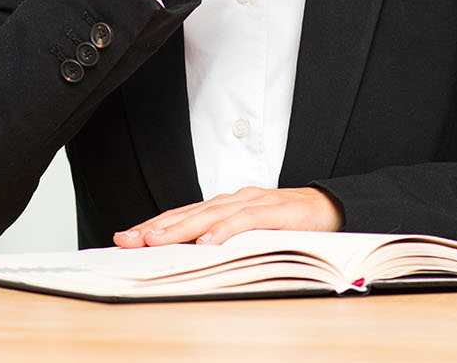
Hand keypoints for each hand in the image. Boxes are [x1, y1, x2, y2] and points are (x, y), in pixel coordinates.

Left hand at [111, 186, 341, 247]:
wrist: (331, 206)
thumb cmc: (289, 222)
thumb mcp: (249, 233)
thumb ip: (223, 240)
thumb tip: (190, 256)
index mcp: (225, 206)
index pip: (181, 215)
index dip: (153, 226)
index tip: (126, 237)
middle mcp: (234, 200)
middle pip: (188, 213)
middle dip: (156, 227)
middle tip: (129, 239)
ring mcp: (253, 203)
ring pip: (210, 215)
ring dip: (182, 228)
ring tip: (157, 240)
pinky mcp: (275, 211)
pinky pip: (246, 221)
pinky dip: (226, 231)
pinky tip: (208, 242)